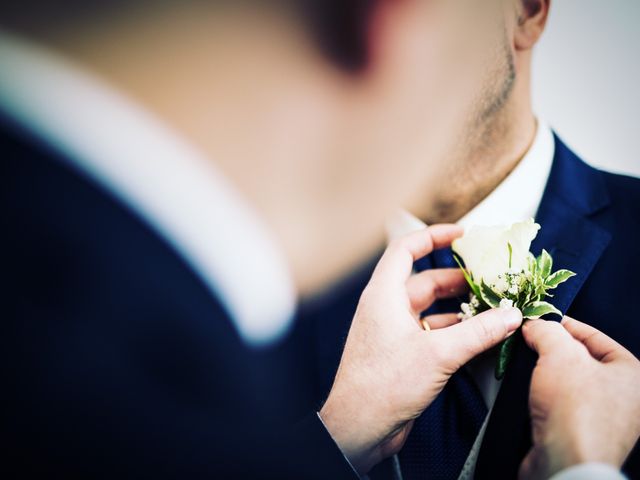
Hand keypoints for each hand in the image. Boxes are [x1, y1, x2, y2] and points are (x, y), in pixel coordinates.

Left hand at [319, 225, 522, 474]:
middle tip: (491, 279)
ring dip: (460, 308)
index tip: (462, 234)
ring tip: (493, 308)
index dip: (434, 236)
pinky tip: (478, 335)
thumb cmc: (383, 385)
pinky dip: (454, 330)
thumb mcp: (438, 354)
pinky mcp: (401, 352)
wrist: (359, 427)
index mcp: (384, 294)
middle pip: (425, 280)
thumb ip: (478, 332)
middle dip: (458, 279)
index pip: (406, 249)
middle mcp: (386, 308)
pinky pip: (431, 331)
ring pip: (431, 308)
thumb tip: (510, 315)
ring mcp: (393, 330)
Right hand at [520, 317, 639, 479]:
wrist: (564, 462)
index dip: (563, 325)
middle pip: (581, 359)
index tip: (538, 320)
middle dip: (552, 350)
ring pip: (570, 383)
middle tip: (528, 341)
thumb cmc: (574, 408)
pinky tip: (529, 392)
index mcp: (632, 374)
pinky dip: (545, 396)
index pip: (594, 336)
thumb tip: (533, 324)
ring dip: (546, 374)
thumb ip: (546, 330)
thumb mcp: (559, 353)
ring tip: (525, 365)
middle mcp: (626, 398)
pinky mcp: (584, 436)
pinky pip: (563, 406)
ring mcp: (607, 420)